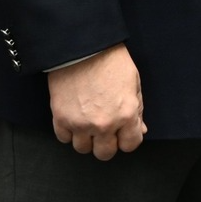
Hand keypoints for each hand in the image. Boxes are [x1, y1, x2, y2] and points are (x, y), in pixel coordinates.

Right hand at [47, 44, 145, 158]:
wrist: (85, 48)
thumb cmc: (112, 61)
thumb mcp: (134, 83)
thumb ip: (137, 110)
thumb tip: (139, 129)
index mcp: (126, 114)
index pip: (130, 145)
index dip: (129, 139)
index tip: (125, 133)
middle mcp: (104, 124)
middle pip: (105, 153)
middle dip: (108, 143)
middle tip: (107, 129)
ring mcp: (80, 124)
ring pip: (83, 149)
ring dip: (87, 138)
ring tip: (90, 121)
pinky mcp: (61, 119)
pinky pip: (64, 139)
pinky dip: (69, 132)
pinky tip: (76, 118)